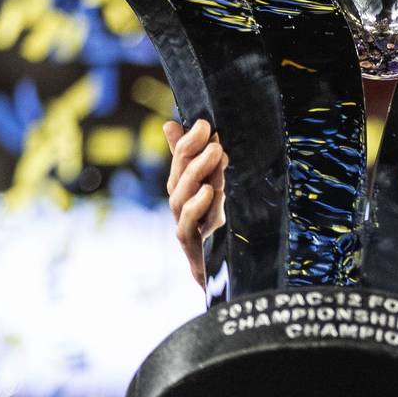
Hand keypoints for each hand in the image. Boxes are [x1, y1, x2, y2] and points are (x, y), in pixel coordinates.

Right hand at [164, 119, 226, 287]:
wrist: (223, 274)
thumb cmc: (217, 229)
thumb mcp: (215, 191)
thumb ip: (198, 162)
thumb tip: (175, 125)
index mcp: (186, 191)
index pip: (180, 161)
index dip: (188, 140)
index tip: (204, 122)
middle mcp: (181, 206)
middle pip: (178, 175)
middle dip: (191, 150)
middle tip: (209, 131)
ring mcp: (184, 225)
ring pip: (181, 197)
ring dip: (198, 172)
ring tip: (216, 151)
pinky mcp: (190, 245)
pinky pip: (188, 223)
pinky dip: (198, 204)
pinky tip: (210, 190)